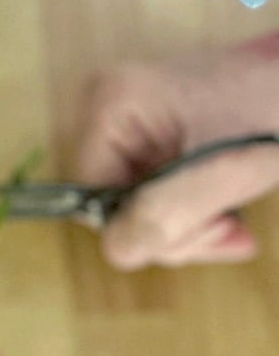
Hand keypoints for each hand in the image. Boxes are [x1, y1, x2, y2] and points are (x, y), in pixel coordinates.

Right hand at [76, 34, 278, 268]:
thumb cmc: (273, 114)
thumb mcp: (224, 172)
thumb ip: (165, 214)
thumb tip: (119, 250)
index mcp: (113, 104)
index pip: (94, 193)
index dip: (140, 225)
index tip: (203, 228)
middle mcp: (108, 109)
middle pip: (113, 201)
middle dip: (172, 230)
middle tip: (226, 229)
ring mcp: (129, 123)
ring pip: (135, 205)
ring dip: (187, 229)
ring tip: (234, 224)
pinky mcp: (151, 137)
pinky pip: (153, 192)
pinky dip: (190, 213)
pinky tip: (226, 216)